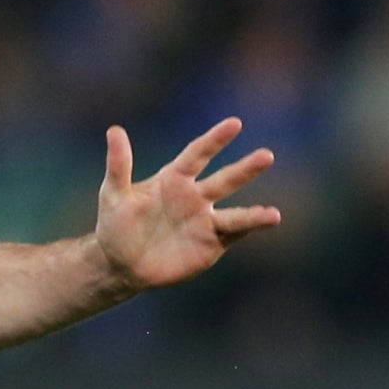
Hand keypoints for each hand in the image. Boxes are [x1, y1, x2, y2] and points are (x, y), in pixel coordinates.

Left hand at [93, 118, 280, 292]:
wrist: (120, 263)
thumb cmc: (115, 225)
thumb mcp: (113, 194)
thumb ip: (119, 165)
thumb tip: (114, 131)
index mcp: (175, 179)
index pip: (198, 154)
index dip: (215, 140)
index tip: (234, 124)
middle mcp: (196, 197)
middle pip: (225, 180)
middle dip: (246, 169)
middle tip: (267, 156)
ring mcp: (205, 221)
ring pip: (235, 214)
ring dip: (255, 214)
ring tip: (275, 215)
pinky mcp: (210, 244)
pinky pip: (232, 234)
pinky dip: (249, 230)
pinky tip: (266, 225)